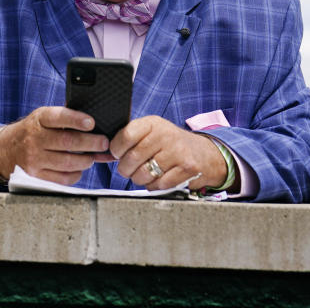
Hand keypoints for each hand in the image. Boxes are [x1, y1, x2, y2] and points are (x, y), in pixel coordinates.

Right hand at [0, 106, 111, 185]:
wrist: (5, 150)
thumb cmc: (33, 131)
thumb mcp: (43, 117)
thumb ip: (65, 118)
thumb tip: (94, 124)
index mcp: (39, 119)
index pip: (59, 117)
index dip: (76, 120)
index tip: (91, 123)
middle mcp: (35, 139)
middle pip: (68, 142)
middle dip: (91, 143)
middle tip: (103, 143)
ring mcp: (34, 159)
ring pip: (68, 162)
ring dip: (86, 160)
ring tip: (92, 156)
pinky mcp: (35, 176)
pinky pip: (63, 178)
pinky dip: (76, 174)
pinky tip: (79, 168)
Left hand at [110, 116, 226, 190]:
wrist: (204, 153)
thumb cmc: (170, 144)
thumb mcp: (152, 132)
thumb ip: (132, 137)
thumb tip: (105, 151)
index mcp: (153, 123)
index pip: (126, 135)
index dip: (116, 149)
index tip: (117, 154)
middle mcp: (166, 135)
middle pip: (132, 158)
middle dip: (125, 169)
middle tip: (128, 169)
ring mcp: (178, 152)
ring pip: (143, 174)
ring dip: (139, 179)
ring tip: (144, 174)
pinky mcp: (187, 168)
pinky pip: (158, 184)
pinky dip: (153, 186)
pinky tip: (157, 179)